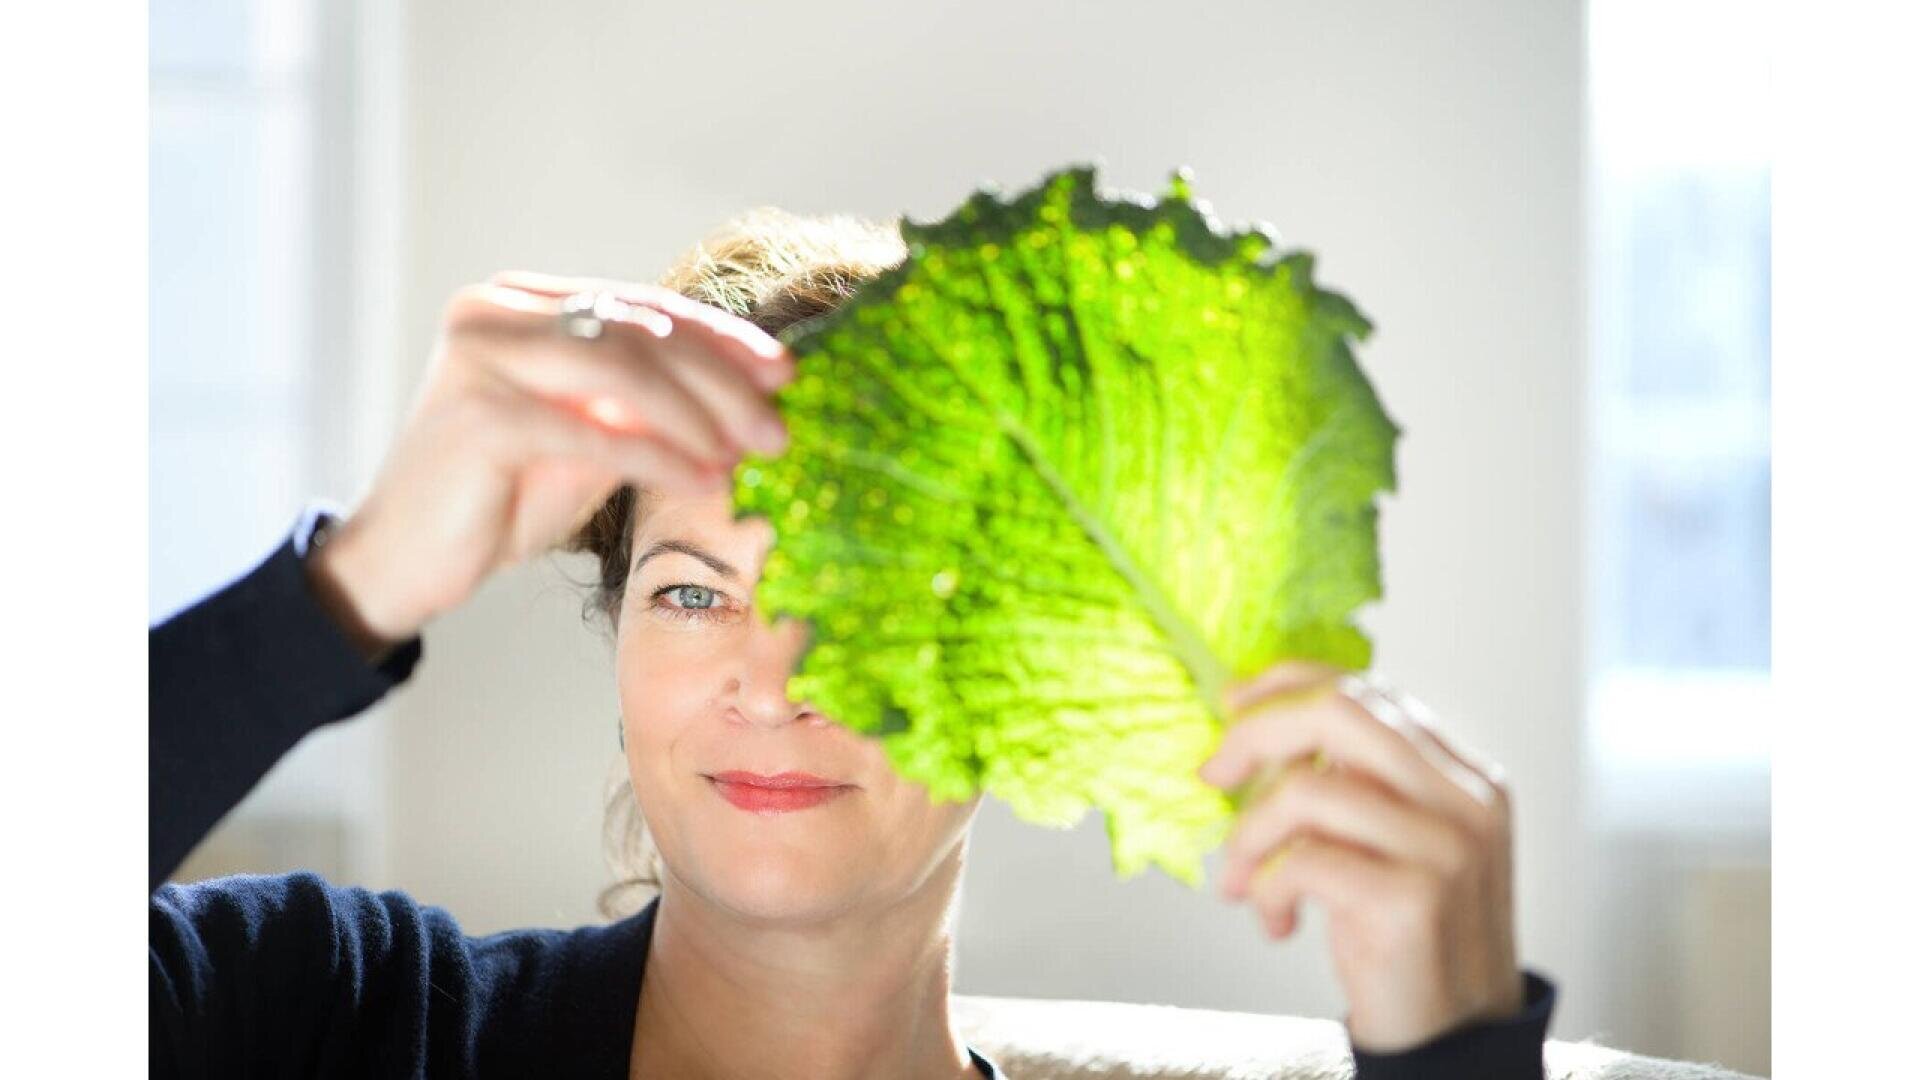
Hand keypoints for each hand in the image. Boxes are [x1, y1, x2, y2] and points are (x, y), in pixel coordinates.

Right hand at [310, 271, 794, 650]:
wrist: (404, 561)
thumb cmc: (500, 498)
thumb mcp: (590, 436)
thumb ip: (647, 403)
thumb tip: (751, 395)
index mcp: (526, 301)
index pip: (643, 308)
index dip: (722, 339)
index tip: (785, 373)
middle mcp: (497, 311)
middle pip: (640, 331)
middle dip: (723, 378)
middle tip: (780, 424)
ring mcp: (482, 355)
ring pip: (621, 368)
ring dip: (699, 413)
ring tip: (750, 452)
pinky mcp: (478, 415)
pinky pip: (592, 429)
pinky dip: (658, 454)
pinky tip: (705, 478)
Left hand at [1197, 661, 1523, 1053]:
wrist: (1455, 1039)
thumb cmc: (1406, 938)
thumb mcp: (1392, 843)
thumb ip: (1354, 783)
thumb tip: (1253, 727)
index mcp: (1464, 774)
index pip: (1366, 689)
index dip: (1286, 685)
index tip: (1232, 710)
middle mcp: (1466, 800)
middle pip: (1338, 710)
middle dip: (1255, 733)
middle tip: (1213, 774)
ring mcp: (1446, 849)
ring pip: (1306, 790)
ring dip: (1247, 837)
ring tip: (1237, 880)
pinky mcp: (1413, 901)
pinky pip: (1302, 861)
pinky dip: (1265, 888)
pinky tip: (1277, 922)